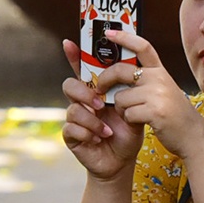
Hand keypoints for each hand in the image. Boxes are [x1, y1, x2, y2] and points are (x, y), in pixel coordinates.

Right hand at [59, 39, 143, 180]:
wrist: (122, 160)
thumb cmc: (127, 132)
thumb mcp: (134, 109)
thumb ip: (130, 91)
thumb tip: (132, 70)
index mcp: (97, 91)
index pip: (83, 69)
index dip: (74, 55)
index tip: (69, 42)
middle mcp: (83, 102)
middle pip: (70, 85)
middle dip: (84, 93)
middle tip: (100, 104)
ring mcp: (75, 118)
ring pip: (73, 109)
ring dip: (92, 120)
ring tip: (106, 130)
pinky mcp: (71, 135)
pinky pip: (72, 128)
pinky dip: (88, 134)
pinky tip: (99, 139)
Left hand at [106, 33, 203, 159]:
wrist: (193, 136)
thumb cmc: (175, 115)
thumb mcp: (164, 91)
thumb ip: (146, 80)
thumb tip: (117, 74)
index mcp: (160, 72)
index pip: (142, 47)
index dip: (124, 38)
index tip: (109, 32)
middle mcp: (159, 79)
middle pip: (120, 70)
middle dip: (104, 80)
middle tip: (100, 88)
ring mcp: (158, 94)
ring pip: (120, 97)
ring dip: (121, 108)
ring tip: (134, 114)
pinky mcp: (155, 111)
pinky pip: (127, 113)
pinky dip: (129, 120)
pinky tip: (139, 122)